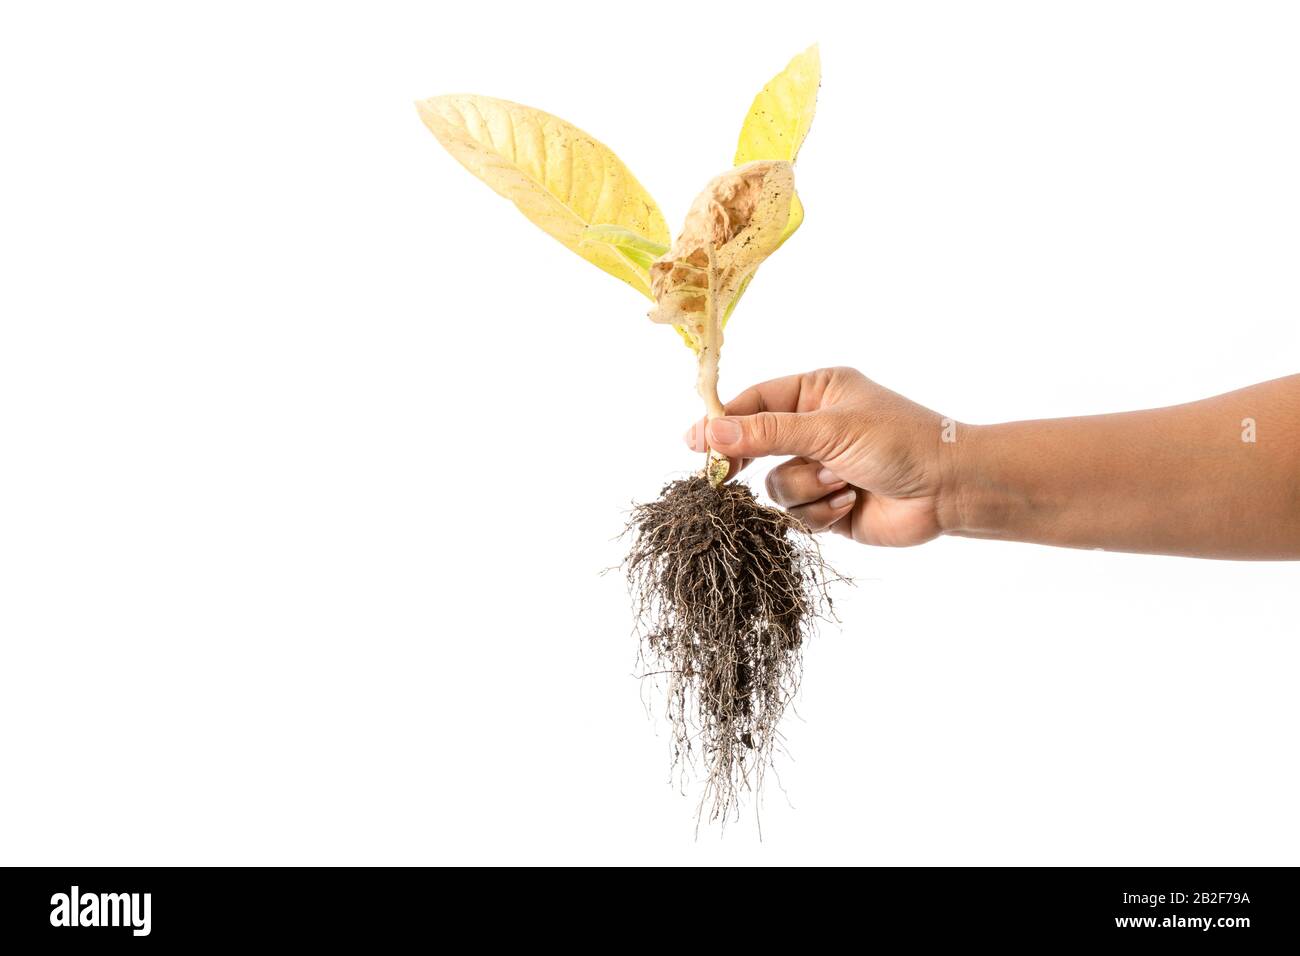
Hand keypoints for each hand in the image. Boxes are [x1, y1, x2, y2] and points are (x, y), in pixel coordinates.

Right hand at [684, 367, 959, 546]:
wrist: (949, 491)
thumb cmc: (899, 442)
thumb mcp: (828, 429)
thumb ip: (767, 432)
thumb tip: (710, 430)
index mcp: (817, 391)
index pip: (755, 401)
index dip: (722, 421)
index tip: (693, 440)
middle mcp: (815, 427)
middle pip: (755, 444)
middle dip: (749, 459)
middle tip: (723, 474)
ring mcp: (820, 467)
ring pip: (775, 484)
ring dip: (805, 487)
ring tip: (842, 483)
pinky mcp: (828, 505)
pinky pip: (797, 512)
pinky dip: (821, 510)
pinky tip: (851, 503)